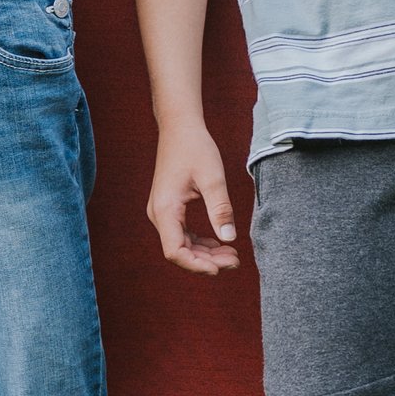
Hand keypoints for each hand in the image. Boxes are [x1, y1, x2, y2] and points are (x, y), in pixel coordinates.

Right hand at [149, 118, 239, 274]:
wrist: (179, 128)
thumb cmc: (195, 148)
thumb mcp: (213, 178)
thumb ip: (221, 209)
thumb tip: (229, 239)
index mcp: (165, 209)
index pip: (175, 251)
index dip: (197, 265)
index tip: (221, 267)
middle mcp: (159, 214)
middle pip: (179, 251)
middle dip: (207, 261)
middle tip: (235, 261)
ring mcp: (162, 212)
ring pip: (181, 244)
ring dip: (205, 254)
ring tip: (232, 255)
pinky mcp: (169, 209)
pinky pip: (182, 234)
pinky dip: (200, 242)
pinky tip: (219, 243)